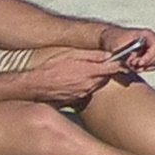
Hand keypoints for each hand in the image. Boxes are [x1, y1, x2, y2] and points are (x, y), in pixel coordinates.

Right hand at [12, 49, 126, 104]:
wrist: (32, 86)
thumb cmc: (49, 67)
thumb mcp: (71, 54)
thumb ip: (92, 55)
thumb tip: (109, 54)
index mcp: (89, 72)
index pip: (114, 68)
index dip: (119, 63)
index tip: (121, 59)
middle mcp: (88, 85)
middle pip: (106, 77)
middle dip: (106, 70)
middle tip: (101, 63)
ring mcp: (82, 94)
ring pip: (97, 84)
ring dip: (95, 78)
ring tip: (84, 71)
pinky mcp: (75, 100)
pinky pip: (86, 91)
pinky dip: (86, 85)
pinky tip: (76, 80)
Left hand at [98, 25, 154, 71]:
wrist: (110, 39)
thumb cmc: (114, 38)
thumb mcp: (116, 43)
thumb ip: (124, 52)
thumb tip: (129, 60)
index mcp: (147, 34)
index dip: (149, 56)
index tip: (139, 63)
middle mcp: (152, 41)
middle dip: (145, 63)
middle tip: (132, 65)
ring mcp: (151, 49)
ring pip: (153, 62)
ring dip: (142, 66)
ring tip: (130, 65)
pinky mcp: (148, 57)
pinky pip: (150, 66)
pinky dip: (142, 68)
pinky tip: (132, 66)